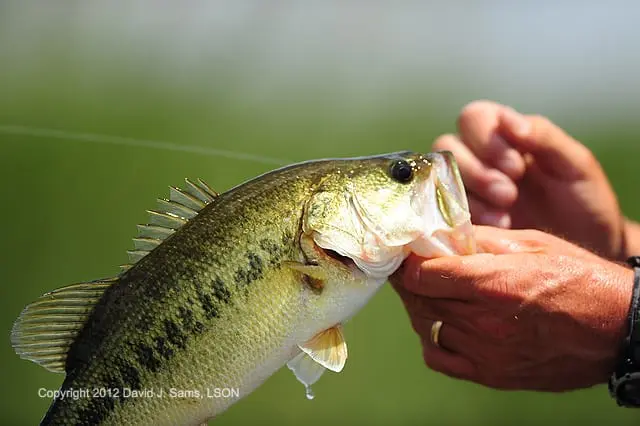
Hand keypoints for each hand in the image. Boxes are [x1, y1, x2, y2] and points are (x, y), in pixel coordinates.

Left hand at [391, 226, 632, 391]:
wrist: (617, 329)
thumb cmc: (579, 279)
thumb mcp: (532, 243)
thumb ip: (481, 240)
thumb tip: (444, 234)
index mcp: (492, 284)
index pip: (421, 275)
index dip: (408, 262)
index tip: (408, 254)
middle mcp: (483, 321)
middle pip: (418, 299)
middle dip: (411, 281)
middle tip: (415, 269)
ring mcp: (485, 352)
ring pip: (425, 326)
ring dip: (421, 307)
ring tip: (433, 292)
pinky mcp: (491, 374)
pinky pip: (439, 358)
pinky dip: (432, 339)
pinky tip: (442, 324)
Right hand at [433, 101, 625, 259]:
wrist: (589, 248)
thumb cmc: (585, 200)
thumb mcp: (575, 164)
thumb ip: (544, 137)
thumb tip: (509, 121)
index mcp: (506, 134)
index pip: (473, 117)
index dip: (485, 137)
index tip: (516, 166)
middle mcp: (480, 157)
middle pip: (448, 145)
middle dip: (477, 170)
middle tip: (509, 194)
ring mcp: (467, 188)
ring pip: (441, 176)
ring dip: (471, 194)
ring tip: (505, 213)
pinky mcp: (460, 217)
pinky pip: (443, 209)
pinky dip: (466, 216)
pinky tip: (498, 226)